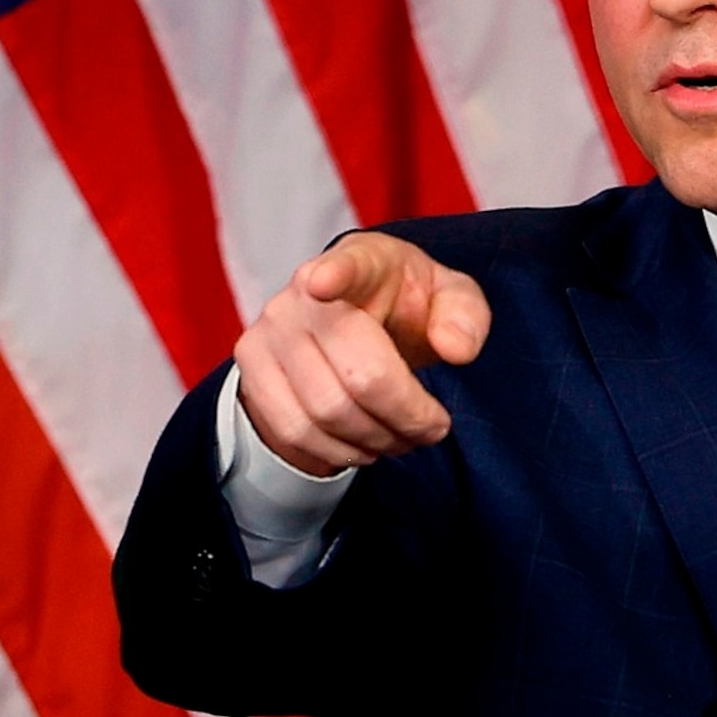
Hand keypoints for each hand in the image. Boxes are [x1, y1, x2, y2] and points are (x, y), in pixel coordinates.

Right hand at [235, 232, 490, 476]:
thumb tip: (456, 349)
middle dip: (406, 417)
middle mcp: (300, 296)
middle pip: (358, 377)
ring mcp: (267, 333)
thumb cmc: (404, 307)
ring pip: (323, 414)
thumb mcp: (449, 299)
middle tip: (432, 429)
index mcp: (358, 263)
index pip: (344, 268)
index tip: (324, 283)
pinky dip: (335, 452)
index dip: (333, 275)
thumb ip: (465, 316)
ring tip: (400, 439)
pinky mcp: (251, 372)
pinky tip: (362, 445)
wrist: (352, 320)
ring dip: (374, 442)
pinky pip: (292, 432)